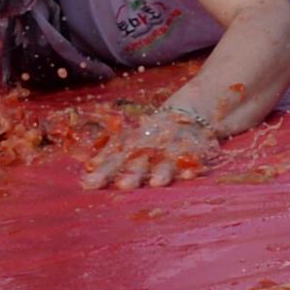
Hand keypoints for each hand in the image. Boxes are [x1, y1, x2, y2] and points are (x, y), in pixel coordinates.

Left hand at [83, 102, 223, 190]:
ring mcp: (179, 140)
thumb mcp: (139, 137)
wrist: (201, 103)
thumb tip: (87, 171)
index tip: (88, 185)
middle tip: (123, 186)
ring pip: (170, 156)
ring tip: (157, 183)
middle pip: (142, 157)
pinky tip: (190, 175)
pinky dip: (194, 164)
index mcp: (138, 140)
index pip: (116, 156)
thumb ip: (116, 155)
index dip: (104, 169)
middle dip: (133, 171)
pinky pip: (198, 154)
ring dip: (164, 169)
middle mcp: (156, 141)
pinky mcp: (200, 142)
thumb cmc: (162, 128)